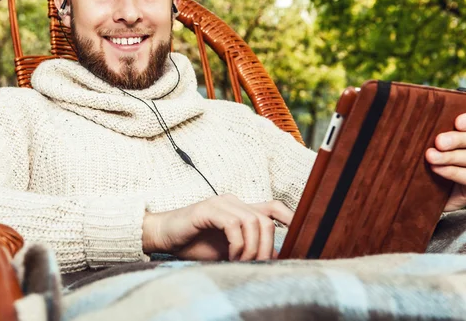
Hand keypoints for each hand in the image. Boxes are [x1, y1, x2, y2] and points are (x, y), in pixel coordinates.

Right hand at [142, 194, 292, 260]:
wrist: (164, 236)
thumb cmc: (194, 244)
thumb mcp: (228, 249)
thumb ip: (249, 249)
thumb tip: (275, 257)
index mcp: (240, 209)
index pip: (273, 207)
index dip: (290, 218)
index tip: (301, 235)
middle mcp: (233, 202)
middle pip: (266, 219)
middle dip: (266, 246)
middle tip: (258, 264)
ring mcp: (220, 203)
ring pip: (252, 222)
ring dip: (251, 248)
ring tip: (241, 261)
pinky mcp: (207, 209)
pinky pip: (233, 225)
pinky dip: (237, 244)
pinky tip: (231, 255)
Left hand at [425, 112, 465, 210]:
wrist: (442, 187)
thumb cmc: (438, 155)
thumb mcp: (441, 141)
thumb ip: (439, 129)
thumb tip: (422, 116)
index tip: (457, 122)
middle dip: (459, 140)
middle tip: (439, 141)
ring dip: (450, 157)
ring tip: (430, 156)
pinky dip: (452, 172)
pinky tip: (436, 168)